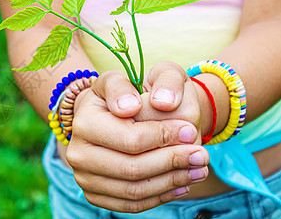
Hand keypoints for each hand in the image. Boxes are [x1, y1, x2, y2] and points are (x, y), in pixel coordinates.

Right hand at [67, 70, 208, 212]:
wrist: (105, 116)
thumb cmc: (124, 94)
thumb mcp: (133, 76)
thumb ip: (145, 82)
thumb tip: (151, 105)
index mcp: (84, 122)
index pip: (130, 139)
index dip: (164, 137)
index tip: (191, 130)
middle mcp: (78, 153)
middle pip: (132, 169)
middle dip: (172, 163)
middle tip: (202, 155)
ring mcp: (83, 177)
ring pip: (133, 191)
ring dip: (172, 182)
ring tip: (198, 170)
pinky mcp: (93, 195)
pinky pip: (130, 205)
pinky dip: (160, 197)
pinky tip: (181, 183)